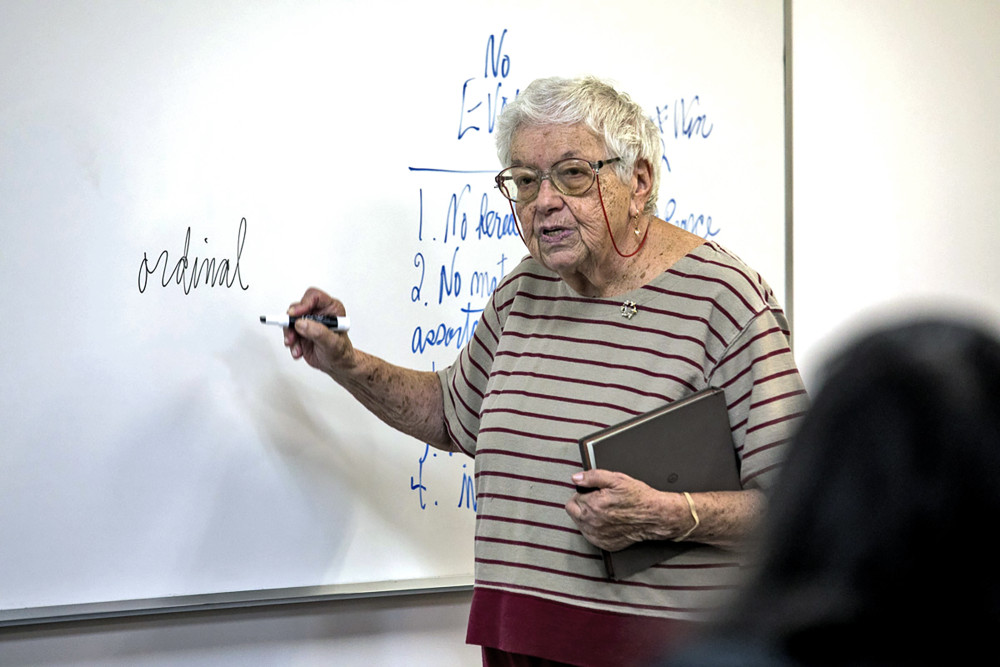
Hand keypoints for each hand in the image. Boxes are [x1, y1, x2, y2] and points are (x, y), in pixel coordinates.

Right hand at [284, 287, 354, 374]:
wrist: (337, 365)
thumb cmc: (341, 352)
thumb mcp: (333, 343)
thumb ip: (318, 332)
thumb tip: (301, 323)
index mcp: (330, 309)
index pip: (314, 297)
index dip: (303, 304)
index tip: (295, 315)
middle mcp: (318, 313)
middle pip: (298, 308)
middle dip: (292, 323)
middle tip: (292, 335)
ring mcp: (308, 322)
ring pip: (290, 321)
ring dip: (290, 335)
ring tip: (297, 348)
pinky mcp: (300, 332)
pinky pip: (288, 332)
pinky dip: (291, 343)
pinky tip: (298, 351)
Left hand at [565, 469, 692, 551]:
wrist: (654, 517)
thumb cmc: (639, 498)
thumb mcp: (617, 479)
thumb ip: (592, 476)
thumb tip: (576, 478)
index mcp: (593, 504)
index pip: (574, 497)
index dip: (584, 492)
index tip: (594, 492)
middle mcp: (592, 522)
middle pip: (573, 511)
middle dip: (582, 504)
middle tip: (597, 500)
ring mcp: (597, 535)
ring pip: (580, 524)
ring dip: (586, 517)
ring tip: (603, 511)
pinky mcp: (604, 544)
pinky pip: (590, 535)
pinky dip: (594, 528)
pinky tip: (606, 521)